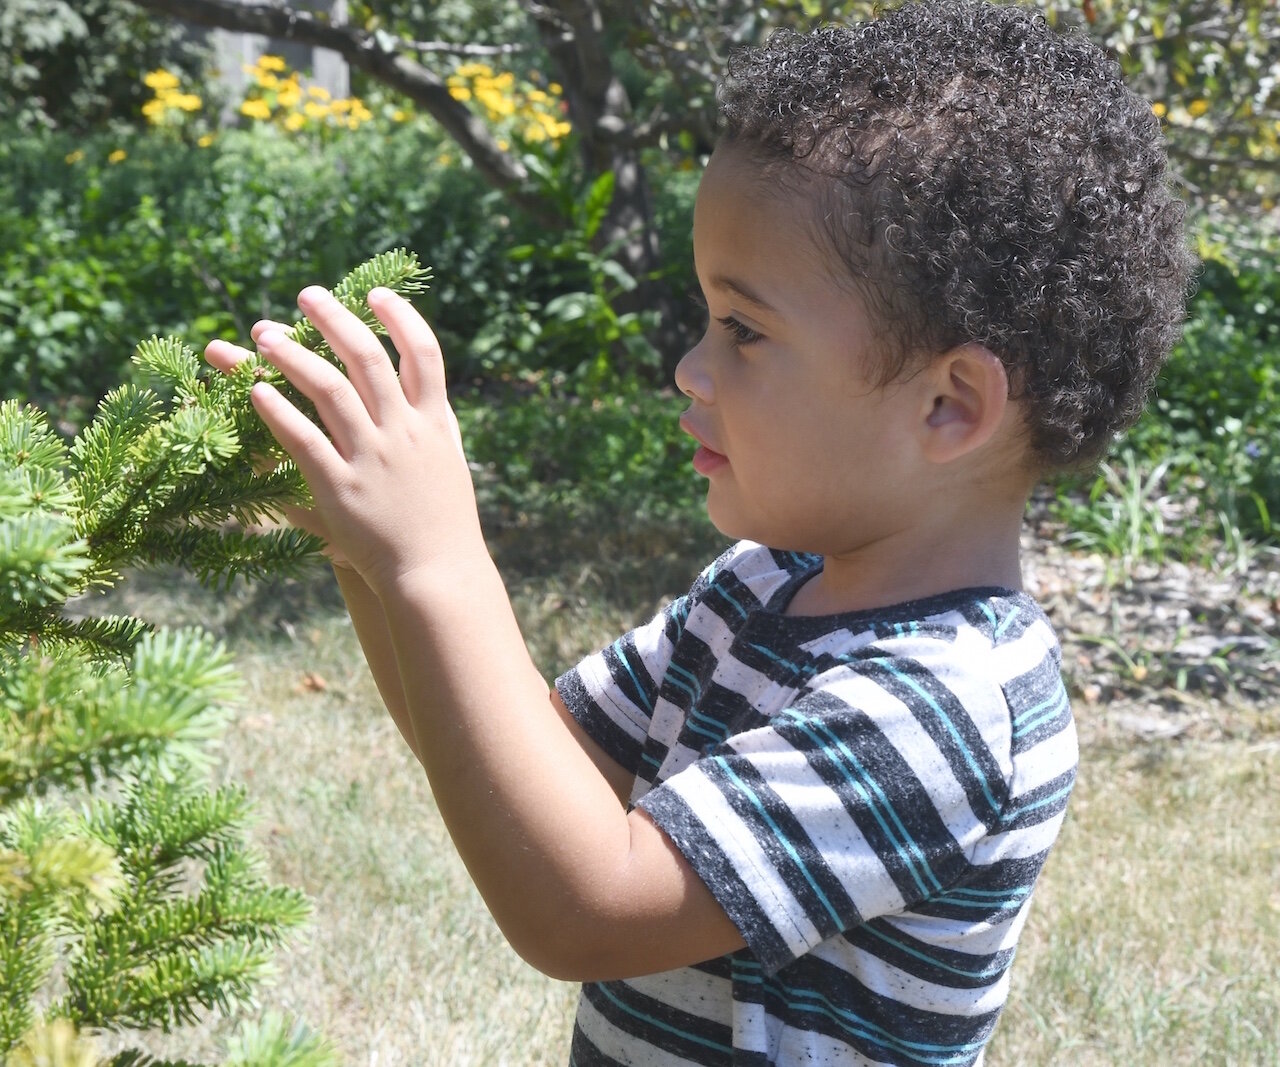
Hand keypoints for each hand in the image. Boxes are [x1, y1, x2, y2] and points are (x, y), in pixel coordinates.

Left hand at [223, 286, 479, 595]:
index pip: (424, 353)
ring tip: (264, 335)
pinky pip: (302, 440)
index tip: (377, 295)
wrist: (437, 575)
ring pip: (330, 390)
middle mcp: (404, 433)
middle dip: (336, 320)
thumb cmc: (443, 525)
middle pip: (369, 358)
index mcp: (433, 424)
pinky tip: (254, 391)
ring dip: (294, 356)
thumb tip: (425, 395)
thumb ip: (433, 427)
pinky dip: (277, 411)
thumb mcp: (448, 465)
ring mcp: (372, 458)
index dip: (401, 318)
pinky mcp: (341, 488)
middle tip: (307, 296)